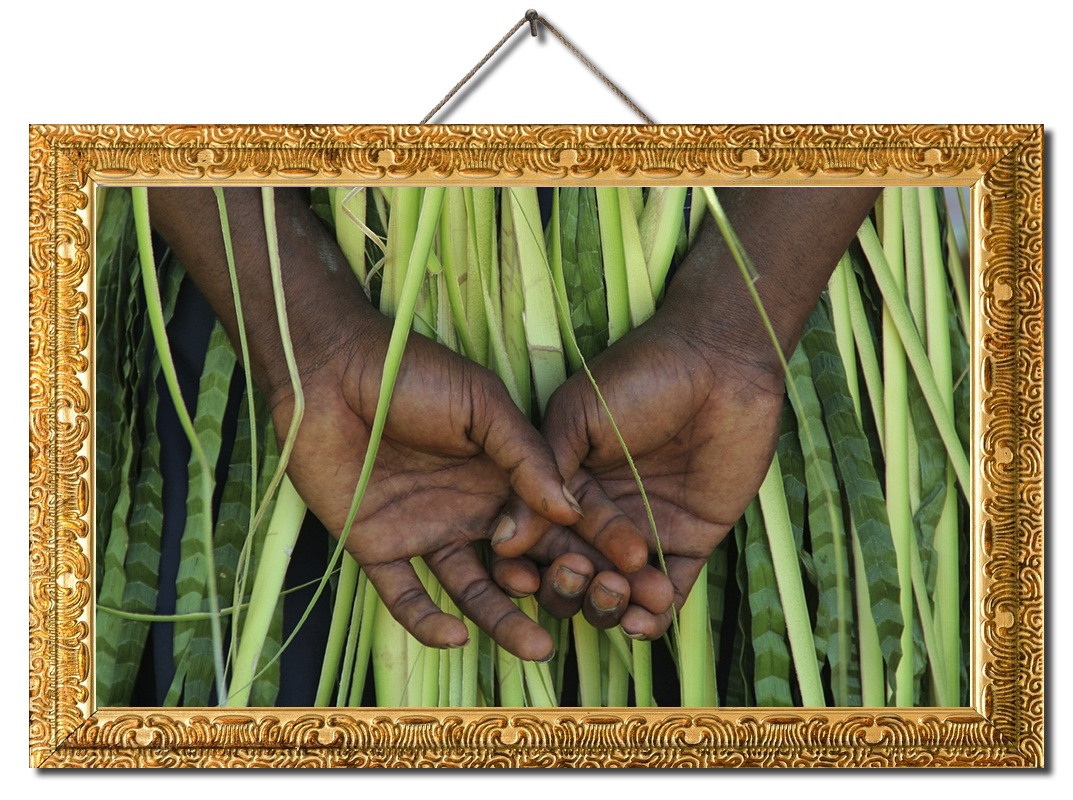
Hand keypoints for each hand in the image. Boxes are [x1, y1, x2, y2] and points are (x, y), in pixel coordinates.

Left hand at [147, 187, 608, 660]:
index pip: (555, 517)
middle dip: (564, 589)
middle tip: (604, 613)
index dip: (596, 542)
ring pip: (474, 589)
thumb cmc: (411, 372)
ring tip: (540, 647)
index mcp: (501, 473)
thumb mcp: (482, 404)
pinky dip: (428, 621)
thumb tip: (572, 508)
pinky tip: (458, 636)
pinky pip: (406, 596)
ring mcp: (426, 530)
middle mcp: (471, 508)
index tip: (638, 566)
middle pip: (524, 562)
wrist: (328, 367)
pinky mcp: (378, 546)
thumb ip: (524, 455)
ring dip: (505, 619)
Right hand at [492, 307, 784, 637]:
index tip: (520, 579)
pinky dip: (656, 615)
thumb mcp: (578, 417)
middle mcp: (601, 513)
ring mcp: (645, 529)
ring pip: (617, 590)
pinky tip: (645, 620)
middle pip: (573, 571)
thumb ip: (545, 476)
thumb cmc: (641, 374)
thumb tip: (502, 539)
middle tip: (580, 574)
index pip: (538, 538)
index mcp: (567, 483)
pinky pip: (668, 589)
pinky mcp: (690, 540)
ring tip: (617, 593)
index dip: (526, 565)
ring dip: (610, 606)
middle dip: (569, 587)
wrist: (720, 361)